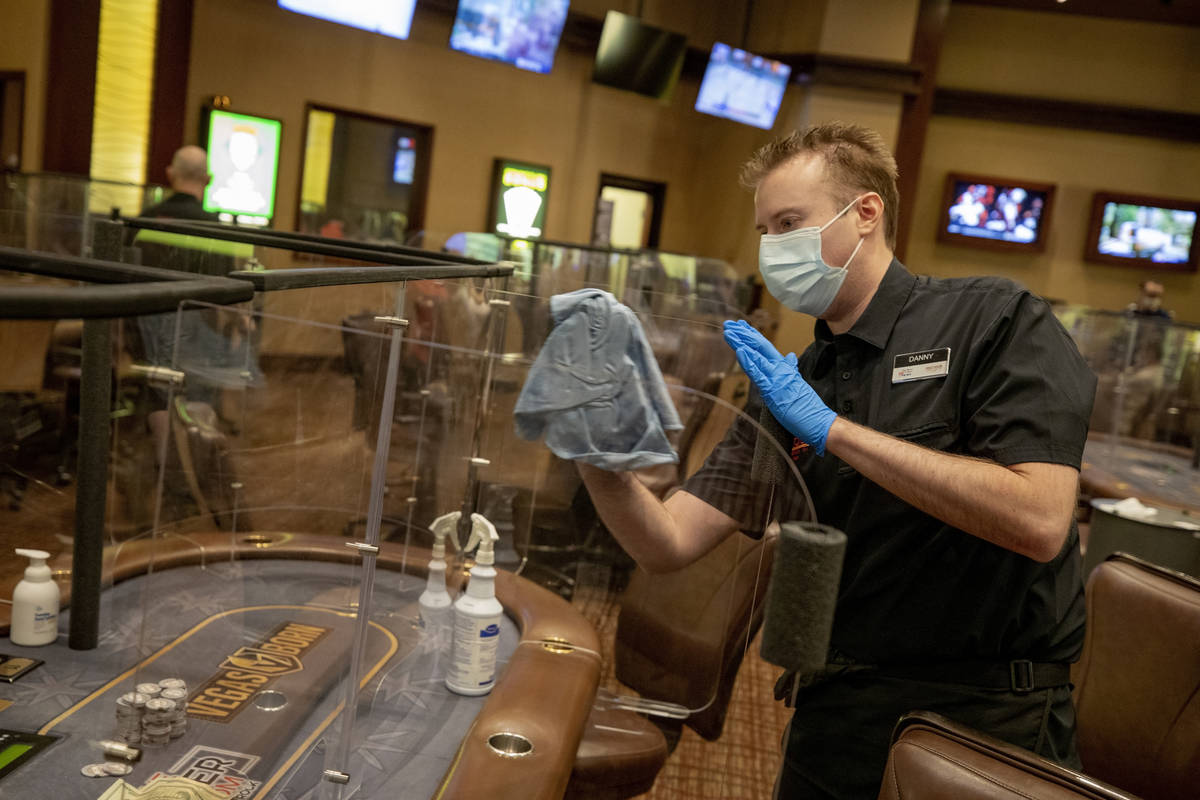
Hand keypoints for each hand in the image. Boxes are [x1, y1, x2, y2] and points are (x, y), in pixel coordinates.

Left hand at [722, 320, 836, 454]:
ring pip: (755, 356)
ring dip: (740, 343)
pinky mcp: (772, 389)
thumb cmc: (807, 407)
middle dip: (742, 335)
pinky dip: (748, 361)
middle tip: (729, 324)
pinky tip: (740, 350)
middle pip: (758, 347)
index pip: (765, 348)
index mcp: (783, 368)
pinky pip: (758, 374)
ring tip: (729, 332)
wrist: (818, 420)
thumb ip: (791, 369)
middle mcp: (779, 369)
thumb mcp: (797, 383)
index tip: (741, 326)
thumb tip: (790, 356)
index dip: (752, 336)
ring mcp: (776, 378)